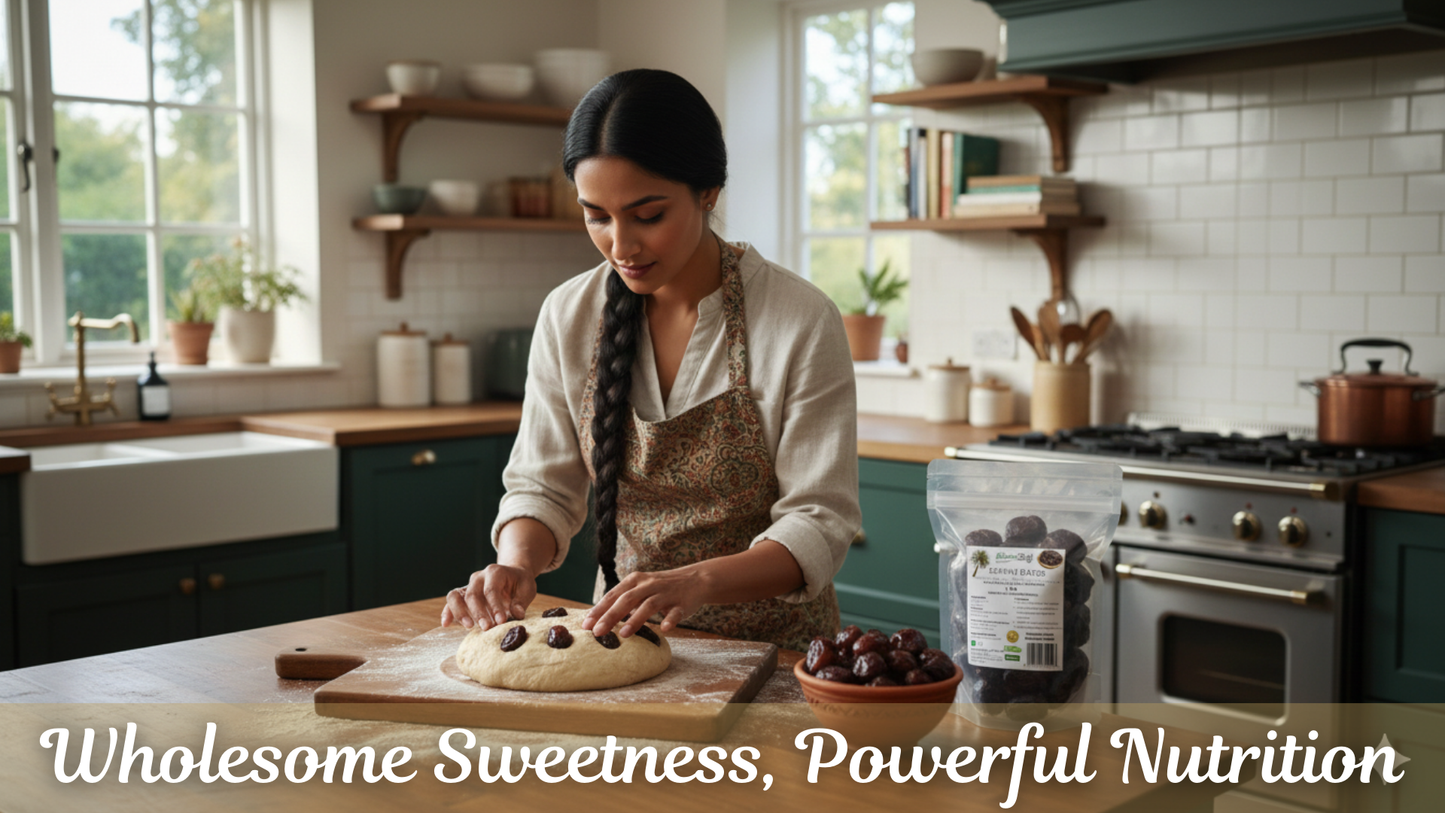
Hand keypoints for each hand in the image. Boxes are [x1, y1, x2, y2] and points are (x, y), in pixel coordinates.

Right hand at [440, 563, 537, 629]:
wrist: (512, 575)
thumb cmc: (519, 583)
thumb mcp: (527, 588)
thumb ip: (521, 601)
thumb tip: (517, 614)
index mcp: (495, 572)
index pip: (491, 590)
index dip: (495, 607)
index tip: (501, 621)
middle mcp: (478, 577)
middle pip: (472, 594)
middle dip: (479, 613)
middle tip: (487, 628)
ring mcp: (468, 586)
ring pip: (455, 596)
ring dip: (460, 612)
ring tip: (469, 627)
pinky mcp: (463, 595)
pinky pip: (451, 602)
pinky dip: (447, 612)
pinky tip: (446, 624)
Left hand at [583, 567, 706, 637]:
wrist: (696, 579)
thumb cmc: (662, 588)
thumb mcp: (641, 588)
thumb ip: (623, 601)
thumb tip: (599, 619)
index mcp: (635, 580)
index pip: (613, 595)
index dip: (599, 610)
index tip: (585, 625)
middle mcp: (648, 584)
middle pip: (626, 599)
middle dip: (610, 616)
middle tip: (597, 632)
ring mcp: (666, 593)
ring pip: (648, 605)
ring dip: (635, 619)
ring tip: (623, 634)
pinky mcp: (682, 603)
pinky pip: (675, 612)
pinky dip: (669, 620)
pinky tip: (663, 629)